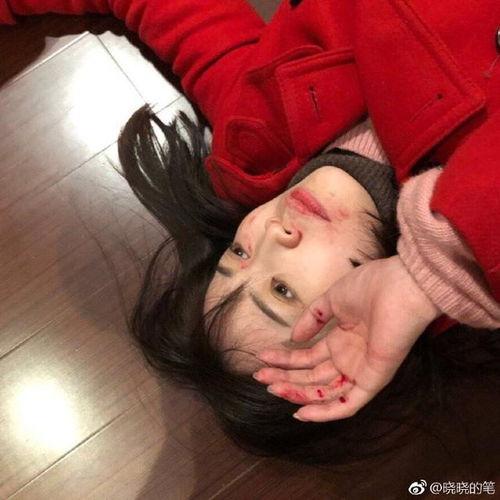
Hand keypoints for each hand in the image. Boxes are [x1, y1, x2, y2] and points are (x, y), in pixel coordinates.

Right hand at [253, 256, 439, 421]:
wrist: (401, 286)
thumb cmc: (370, 286)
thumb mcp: (333, 299)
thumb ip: (312, 318)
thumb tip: (294, 337)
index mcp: (341, 339)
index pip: (308, 356)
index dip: (285, 358)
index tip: (263, 357)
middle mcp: (349, 358)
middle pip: (311, 376)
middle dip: (284, 376)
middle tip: (260, 376)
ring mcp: (360, 370)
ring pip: (324, 391)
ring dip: (297, 392)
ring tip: (272, 387)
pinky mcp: (372, 380)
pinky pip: (348, 404)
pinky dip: (325, 412)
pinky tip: (300, 411)